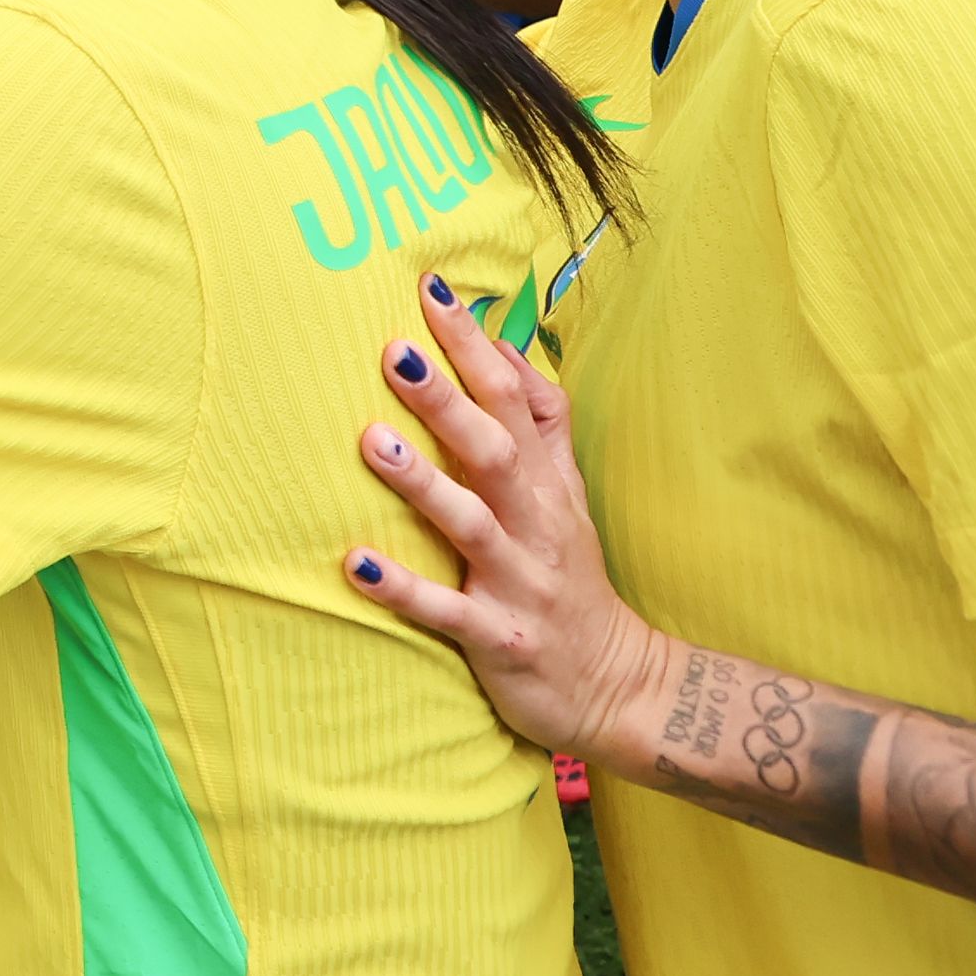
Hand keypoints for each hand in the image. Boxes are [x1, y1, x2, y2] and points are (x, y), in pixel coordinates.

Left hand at [346, 276, 681, 763]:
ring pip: (471, 525)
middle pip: (494, 451)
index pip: (513, 397)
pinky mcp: (500, 638)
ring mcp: (520, 582)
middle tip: (395, 351)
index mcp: (546, 482)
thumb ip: (541, 421)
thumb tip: (504, 344)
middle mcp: (535, 523)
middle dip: (447, 402)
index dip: (474, 346)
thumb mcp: (566, 491)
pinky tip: (355, 564)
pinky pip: (447, 612)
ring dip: (421, 484)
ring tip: (370, 442)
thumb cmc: (570, 574)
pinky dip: (402, 590)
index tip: (431, 291)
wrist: (621, 684)